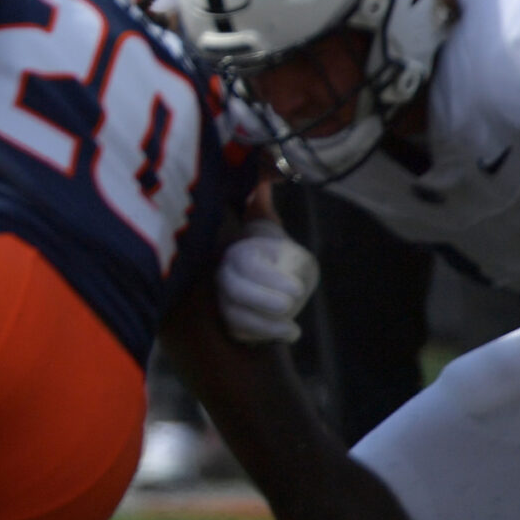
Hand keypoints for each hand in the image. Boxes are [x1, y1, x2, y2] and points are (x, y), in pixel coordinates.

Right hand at [216, 220, 319, 344]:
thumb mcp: (282, 235)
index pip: (247, 265)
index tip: (298, 289)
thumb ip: (269, 209)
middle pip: (234, 290)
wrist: (270, 276)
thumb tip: (265, 183)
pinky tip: (287, 334)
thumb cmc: (279, 255)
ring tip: (293, 329)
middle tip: (290, 306)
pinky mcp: (226, 319)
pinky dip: (263, 336)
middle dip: (264, 302)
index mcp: (239, 250)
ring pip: (233, 314)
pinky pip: (238, 331)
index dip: (270, 279)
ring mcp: (221, 297)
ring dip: (265, 325)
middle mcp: (223, 273)